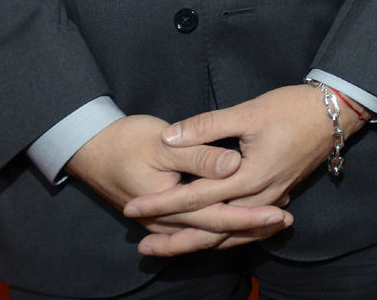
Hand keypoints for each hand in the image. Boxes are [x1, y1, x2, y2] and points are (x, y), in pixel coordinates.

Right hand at [66, 114, 288, 250]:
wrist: (90, 149)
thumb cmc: (126, 141)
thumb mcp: (162, 144)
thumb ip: (199, 155)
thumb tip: (232, 165)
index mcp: (168, 206)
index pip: (218, 218)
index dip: (251, 217)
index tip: (280, 214)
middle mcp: (166, 221)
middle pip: (217, 233)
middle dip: (253, 230)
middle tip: (286, 223)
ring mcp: (163, 221)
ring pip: (209, 234)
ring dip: (241, 231)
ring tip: (274, 224)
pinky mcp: (164, 214)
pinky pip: (199, 227)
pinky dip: (224, 226)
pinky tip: (245, 218)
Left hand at [119, 85, 353, 255]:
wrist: (337, 112)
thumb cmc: (293, 108)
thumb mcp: (249, 111)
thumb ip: (208, 126)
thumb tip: (170, 136)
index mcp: (250, 176)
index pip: (196, 196)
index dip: (162, 203)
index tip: (133, 208)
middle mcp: (260, 195)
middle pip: (211, 228)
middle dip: (176, 240)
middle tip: (143, 248)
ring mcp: (271, 198)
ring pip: (230, 233)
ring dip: (198, 242)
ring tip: (169, 248)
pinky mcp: (278, 195)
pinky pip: (246, 226)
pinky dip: (225, 236)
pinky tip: (212, 237)